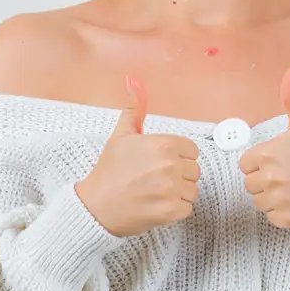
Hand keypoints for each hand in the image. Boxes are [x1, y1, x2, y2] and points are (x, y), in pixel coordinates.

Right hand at [75, 76, 200, 236]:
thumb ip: (135, 108)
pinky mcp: (171, 211)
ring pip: (192, 190)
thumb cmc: (109, 171)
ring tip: (155, 193)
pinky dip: (175, 210)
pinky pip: (187, 208)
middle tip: (154, 179)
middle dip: (178, 175)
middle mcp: (170, 165)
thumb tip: (134, 79)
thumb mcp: (122, 134)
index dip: (177, 157)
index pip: (191, 150)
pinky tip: (156, 205)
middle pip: (194, 170)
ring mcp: (171, 189)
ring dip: (178, 193)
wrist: (95, 207)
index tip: (158, 163)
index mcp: (164, 144)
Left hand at [238, 67, 289, 228]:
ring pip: (259, 201)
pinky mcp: (286, 219)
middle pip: (250, 183)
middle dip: (265, 180)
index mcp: (268, 153)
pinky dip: (283, 212)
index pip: (246, 163)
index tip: (278, 162)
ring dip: (272, 197)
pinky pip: (272, 217)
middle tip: (288, 175)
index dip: (260, 162)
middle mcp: (269, 177)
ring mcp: (277, 200)